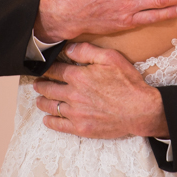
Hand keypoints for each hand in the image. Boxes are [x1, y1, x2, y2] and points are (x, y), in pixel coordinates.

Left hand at [33, 42, 168, 138]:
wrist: (140, 110)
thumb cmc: (128, 83)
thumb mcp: (111, 58)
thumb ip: (87, 51)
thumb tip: (69, 49)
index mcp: (79, 76)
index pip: (55, 71)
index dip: (46, 69)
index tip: (42, 68)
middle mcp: (73, 95)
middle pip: (49, 88)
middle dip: (40, 85)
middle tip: (36, 83)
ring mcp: (76, 113)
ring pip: (51, 106)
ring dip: (42, 101)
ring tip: (38, 99)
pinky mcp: (81, 127)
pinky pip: (59, 125)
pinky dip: (50, 121)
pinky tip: (47, 119)